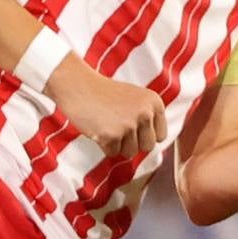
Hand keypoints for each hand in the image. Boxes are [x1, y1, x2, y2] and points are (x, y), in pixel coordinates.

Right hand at [51, 57, 167, 158]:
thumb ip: (148, 116)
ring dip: (117, 144)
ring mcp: (128, 125)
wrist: (77, 85)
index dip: (143, 135)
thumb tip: (156, 143)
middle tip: (116, 126)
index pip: (160, 136)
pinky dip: (103, 145)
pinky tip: (97, 128)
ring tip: (106, 125)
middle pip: (147, 147)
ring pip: (130, 152)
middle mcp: (145, 113)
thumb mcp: (135, 98)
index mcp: (154, 102)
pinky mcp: (111, 136)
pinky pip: (112, 153)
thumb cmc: (104, 93)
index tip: (130, 125)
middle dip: (132, 142)